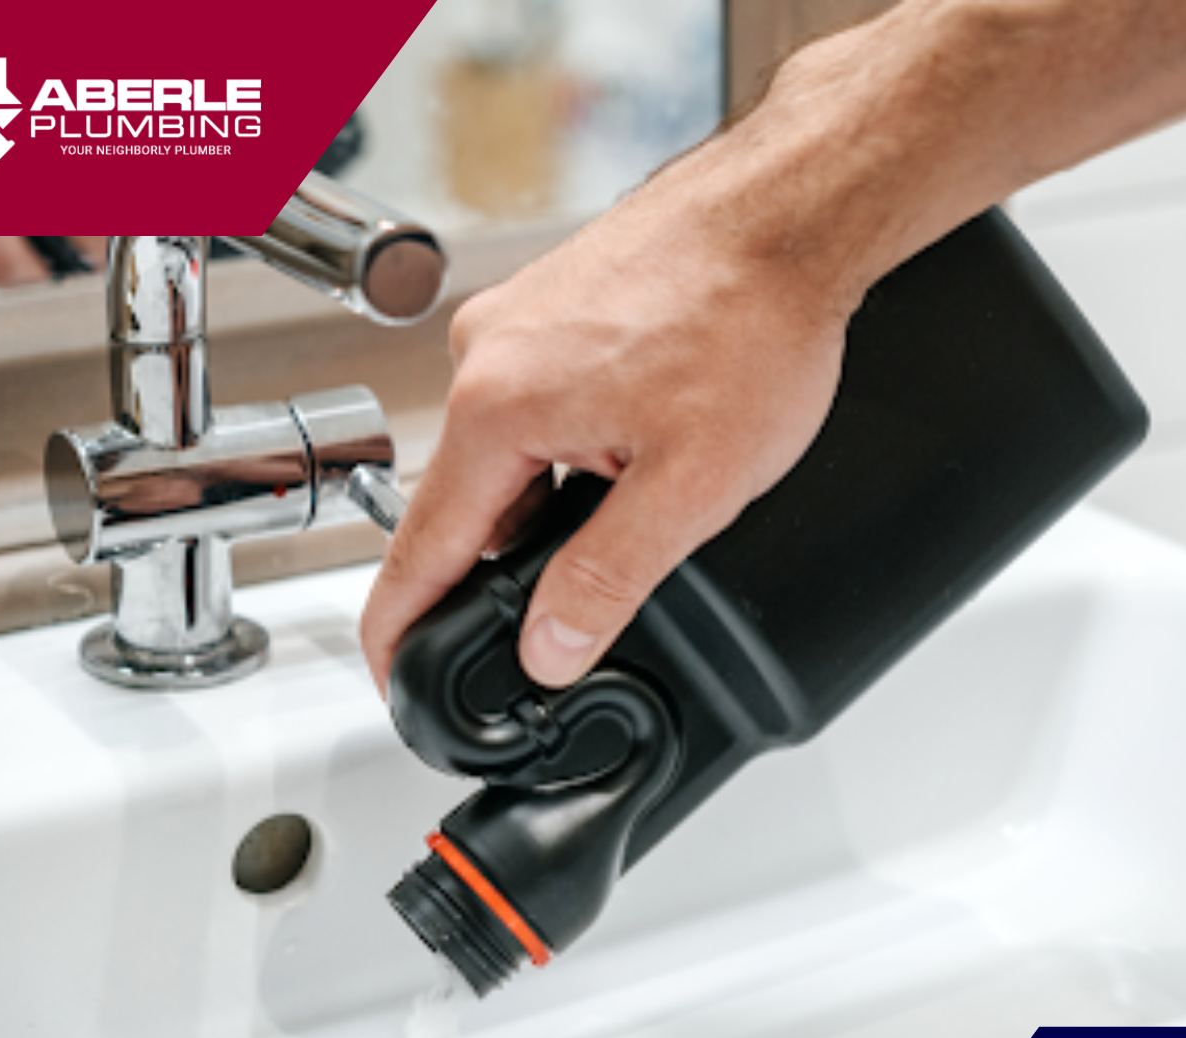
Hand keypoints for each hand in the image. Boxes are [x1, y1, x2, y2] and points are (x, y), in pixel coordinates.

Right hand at [359, 157, 857, 692]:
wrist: (791, 212)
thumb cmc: (752, 320)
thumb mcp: (691, 488)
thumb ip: (608, 579)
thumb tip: (548, 648)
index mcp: (497, 407)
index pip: (421, 551)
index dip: (403, 630)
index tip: (393, 677)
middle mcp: (486, 355)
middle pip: (470, 504)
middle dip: (516, 562)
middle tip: (582, 597)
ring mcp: (516, 322)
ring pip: (513, 454)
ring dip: (561, 497)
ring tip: (654, 486)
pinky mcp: (551, 303)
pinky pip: (539, 403)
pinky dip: (578, 444)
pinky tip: (648, 436)